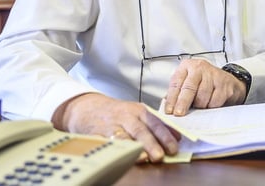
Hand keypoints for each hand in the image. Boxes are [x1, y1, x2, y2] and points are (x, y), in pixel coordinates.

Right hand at [51, 93, 179, 162]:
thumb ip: (155, 124)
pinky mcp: (99, 133)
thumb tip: (177, 137)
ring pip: (126, 136)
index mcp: (139, 111)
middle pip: (142, 129)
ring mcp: (113, 124)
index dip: (166, 134)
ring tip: (145, 157)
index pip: (156, 122)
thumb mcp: (136, 114)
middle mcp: (127, 116)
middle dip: (152, 142)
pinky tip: (123, 155)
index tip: (175, 146)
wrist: (87, 107)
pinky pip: (109, 141)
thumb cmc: (117, 113)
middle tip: (161, 155)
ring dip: (136, 147)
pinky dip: (117, 149)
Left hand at [164, 58, 246, 115]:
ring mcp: (213, 74)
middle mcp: (199, 67)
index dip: (171, 99)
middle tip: (179, 113)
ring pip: (202, 97)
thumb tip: (168, 107)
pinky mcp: (224, 83)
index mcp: (186, 66)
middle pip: (189, 88)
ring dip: (199, 106)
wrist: (225, 80)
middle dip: (182, 103)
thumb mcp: (187, 82)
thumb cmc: (203, 82)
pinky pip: (214, 101)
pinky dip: (210, 106)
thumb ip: (177, 93)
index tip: (169, 110)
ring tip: (200, 104)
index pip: (176, 83)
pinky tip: (210, 102)